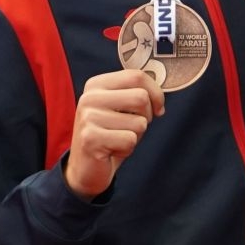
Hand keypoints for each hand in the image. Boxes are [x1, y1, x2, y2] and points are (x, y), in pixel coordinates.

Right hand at [63, 69, 165, 199]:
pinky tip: (112, 150)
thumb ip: (135, 94)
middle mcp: (90, 97)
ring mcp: (88, 117)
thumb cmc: (110, 135)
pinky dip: (128, 149)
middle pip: (140, 97)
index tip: (157, 108)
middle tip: (133, 127)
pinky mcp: (91, 139)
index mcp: (96, 85)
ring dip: (135, 136)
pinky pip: (130, 140)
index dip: (156, 93)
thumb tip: (159, 95)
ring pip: (139, 122)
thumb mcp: (121, 109)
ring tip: (118, 140)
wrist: (85, 168)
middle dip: (147, 116)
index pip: (136, 75)